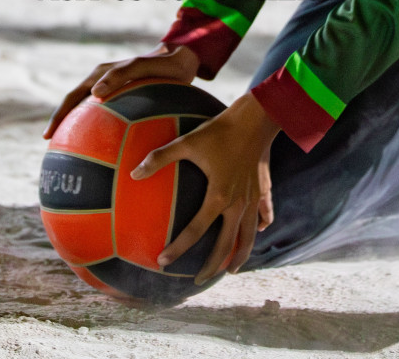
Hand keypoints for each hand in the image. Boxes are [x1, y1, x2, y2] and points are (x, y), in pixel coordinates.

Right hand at [42, 44, 200, 138]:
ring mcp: (113, 92)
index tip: (48, 137)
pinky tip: (110, 153)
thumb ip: (119, 76)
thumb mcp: (143, 66)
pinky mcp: (125, 100)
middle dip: (63, 126)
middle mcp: (102, 83)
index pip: (72, 98)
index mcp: (100, 74)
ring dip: (79, 130)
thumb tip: (94, 94)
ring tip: (75, 155)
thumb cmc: (164, 64)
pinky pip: (109, 118)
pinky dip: (103, 132)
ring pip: (90, 114)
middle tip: (54, 150)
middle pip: (75, 107)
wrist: (183, 60)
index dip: (59, 117)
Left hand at [131, 93, 280, 283]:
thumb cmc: (219, 130)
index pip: (195, 231)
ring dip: (241, 255)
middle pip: (227, 245)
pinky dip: (261, 225)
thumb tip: (133, 172)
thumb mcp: (186, 142)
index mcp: (218, 197)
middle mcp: (238, 204)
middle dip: (212, 266)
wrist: (256, 119)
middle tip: (199, 280)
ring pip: (250, 237)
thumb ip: (159, 158)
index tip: (162, 262)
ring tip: (233, 269)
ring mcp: (254, 199)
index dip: (177, 249)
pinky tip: (258, 230)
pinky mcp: (264, 189)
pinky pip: (265, 214)